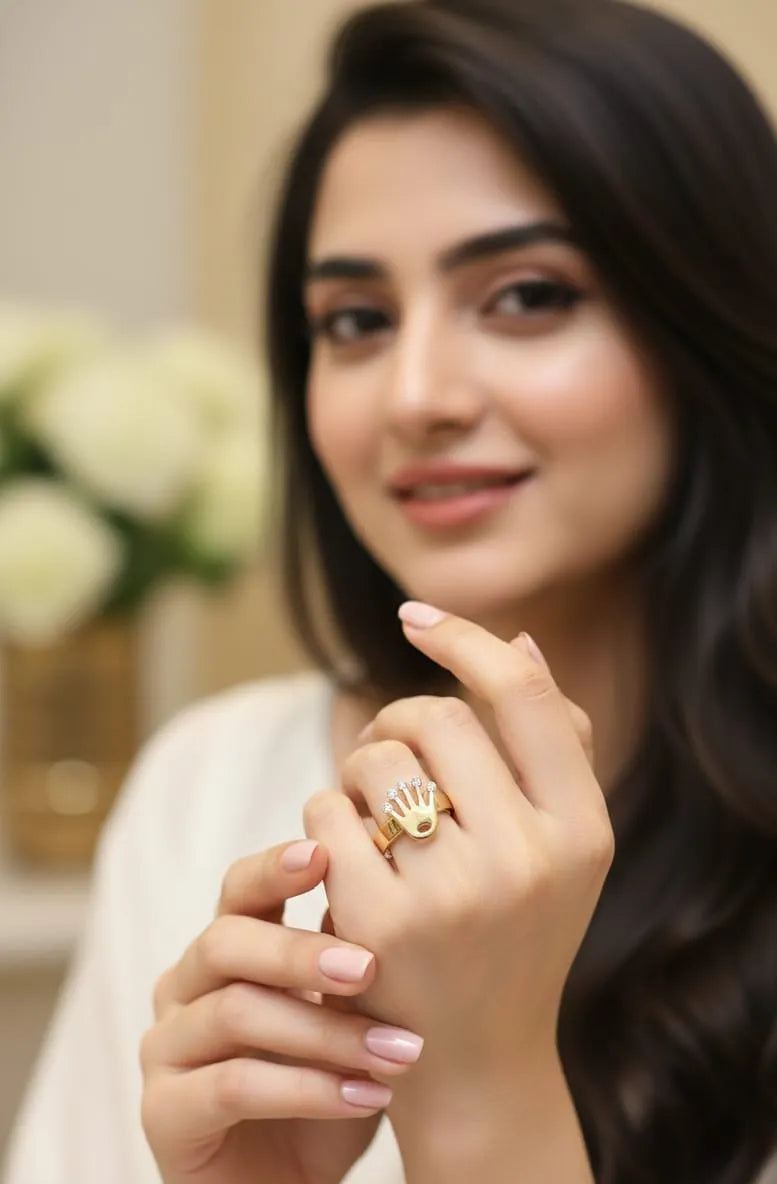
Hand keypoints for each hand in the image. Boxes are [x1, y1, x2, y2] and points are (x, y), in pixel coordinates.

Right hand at [139, 840, 423, 1183]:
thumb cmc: (327, 1090)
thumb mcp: (351, 1020)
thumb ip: (351, 962)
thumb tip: (374, 892)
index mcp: (227, 950)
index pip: (238, 889)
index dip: (274, 866)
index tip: (322, 851)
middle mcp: (184, 987)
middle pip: (227, 941)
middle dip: (301, 952)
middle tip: (369, 968)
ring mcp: (165, 1047)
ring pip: (236, 1012)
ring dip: (323, 1033)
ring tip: (395, 1052)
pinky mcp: (163, 1111)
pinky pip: (233, 1086)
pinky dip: (307, 1089)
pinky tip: (365, 1097)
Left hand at [302, 606, 613, 1131]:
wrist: (476, 1063)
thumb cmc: (516, 933)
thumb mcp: (561, 848)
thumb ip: (552, 745)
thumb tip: (520, 642)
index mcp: (583, 830)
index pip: (524, 697)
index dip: (466, 639)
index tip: (415, 616)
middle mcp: (530, 859)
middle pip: (437, 717)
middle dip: (397, 722)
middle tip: (386, 753)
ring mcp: (456, 895)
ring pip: (375, 760)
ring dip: (358, 770)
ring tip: (369, 812)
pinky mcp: (383, 925)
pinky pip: (327, 811)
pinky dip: (325, 817)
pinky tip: (341, 855)